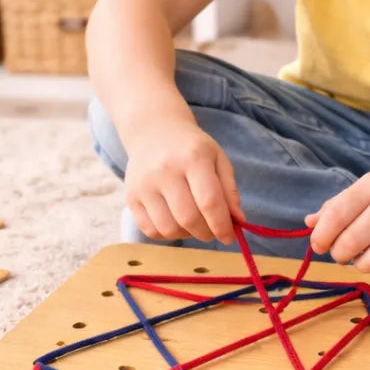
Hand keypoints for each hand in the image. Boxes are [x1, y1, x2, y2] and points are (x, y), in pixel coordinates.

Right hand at [124, 116, 241, 245]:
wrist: (154, 132)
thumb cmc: (192, 148)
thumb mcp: (217, 159)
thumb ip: (229, 190)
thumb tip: (238, 221)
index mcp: (193, 158)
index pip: (209, 201)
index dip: (222, 225)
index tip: (229, 237)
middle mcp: (165, 170)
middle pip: (189, 218)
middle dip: (206, 233)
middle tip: (213, 231)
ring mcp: (144, 185)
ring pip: (169, 229)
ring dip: (187, 235)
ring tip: (194, 224)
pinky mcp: (131, 197)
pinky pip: (151, 230)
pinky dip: (168, 234)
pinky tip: (176, 222)